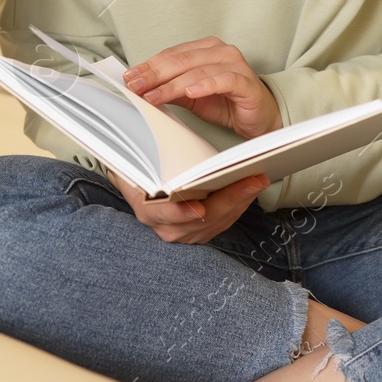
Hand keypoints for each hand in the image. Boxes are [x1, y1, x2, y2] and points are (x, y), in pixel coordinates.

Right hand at [108, 169, 269, 243]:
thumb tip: (124, 148)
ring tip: (258, 178)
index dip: (181, 213)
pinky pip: (226, 219)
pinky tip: (252, 188)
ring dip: (241, 199)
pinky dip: (240, 203)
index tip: (199, 207)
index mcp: (148, 211)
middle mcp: (168, 228)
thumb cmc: (139, 176)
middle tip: (252, 180)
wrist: (143, 192)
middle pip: (205, 217)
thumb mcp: (128, 167)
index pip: (165, 215)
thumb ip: (130, 162)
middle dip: (231, 198)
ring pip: (220, 219)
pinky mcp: (203, 231)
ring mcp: (187, 233)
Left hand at [123, 36, 282, 139]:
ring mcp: (235, 64)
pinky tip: (191, 92)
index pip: (171, 55)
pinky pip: (223, 80)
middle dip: (154, 75)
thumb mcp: (191, 97)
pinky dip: (205, 85)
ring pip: (197, 71)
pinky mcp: (246, 82)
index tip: (129, 78)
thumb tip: (141, 88)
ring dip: (172, 85)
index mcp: (205, 49)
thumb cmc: (226, 102)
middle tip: (135, 87)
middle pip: (180, 61)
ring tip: (153, 96)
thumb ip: (170, 89)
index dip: (148, 66)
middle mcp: (220, 51)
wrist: (259, 117)